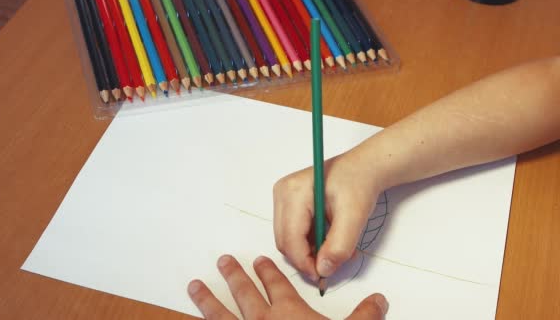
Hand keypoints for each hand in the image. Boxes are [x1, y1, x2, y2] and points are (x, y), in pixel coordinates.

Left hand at [188, 255, 387, 319]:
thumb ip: (363, 316)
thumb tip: (379, 300)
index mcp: (289, 312)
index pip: (277, 284)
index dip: (268, 270)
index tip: (259, 259)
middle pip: (245, 293)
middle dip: (234, 275)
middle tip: (223, 260)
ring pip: (221, 315)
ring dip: (207, 300)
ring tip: (194, 286)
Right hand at [273, 152, 383, 279]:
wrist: (362, 168)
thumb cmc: (358, 184)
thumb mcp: (355, 216)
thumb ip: (339, 245)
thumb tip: (323, 270)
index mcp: (293, 191)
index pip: (290, 238)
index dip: (304, 262)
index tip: (323, 276)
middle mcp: (282, 193)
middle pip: (285, 241)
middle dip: (307, 258)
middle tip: (333, 264)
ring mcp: (282, 197)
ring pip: (287, 240)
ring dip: (309, 251)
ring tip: (334, 248)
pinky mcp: (287, 203)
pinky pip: (292, 233)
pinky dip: (308, 243)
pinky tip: (327, 238)